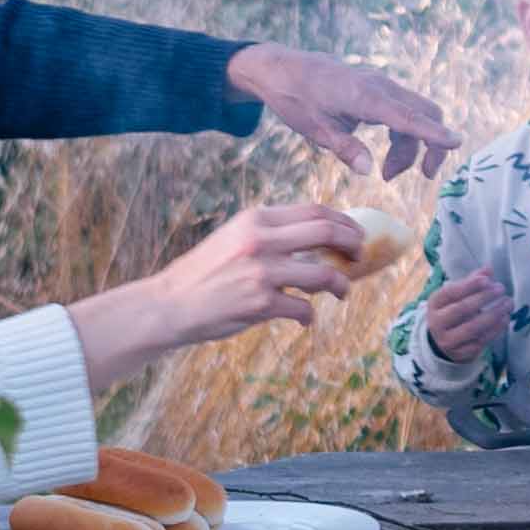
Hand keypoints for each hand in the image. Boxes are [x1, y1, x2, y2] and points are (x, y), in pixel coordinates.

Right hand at [97, 190, 386, 376]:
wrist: (170, 304)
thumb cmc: (203, 273)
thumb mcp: (235, 237)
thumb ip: (269, 233)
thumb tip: (313, 236)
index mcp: (255, 218)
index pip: (315, 210)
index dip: (344, 221)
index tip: (355, 233)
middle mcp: (261, 240)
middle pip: (327, 232)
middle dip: (352, 244)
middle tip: (359, 256)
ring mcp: (262, 272)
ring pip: (323, 274)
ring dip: (341, 285)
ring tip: (342, 292)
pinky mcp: (260, 303)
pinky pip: (303, 309)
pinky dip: (309, 315)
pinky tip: (304, 319)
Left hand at [231, 44, 454, 179]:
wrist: (281, 68)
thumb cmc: (295, 97)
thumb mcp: (314, 129)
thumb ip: (344, 148)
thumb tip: (368, 170)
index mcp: (364, 96)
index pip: (407, 117)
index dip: (433, 133)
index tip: (457, 143)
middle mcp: (379, 86)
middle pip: (424, 112)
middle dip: (430, 145)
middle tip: (419, 176)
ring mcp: (380, 85)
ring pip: (415, 114)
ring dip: (411, 145)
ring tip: (387, 172)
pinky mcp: (376, 88)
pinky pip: (402, 110)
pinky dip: (403, 133)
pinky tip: (386, 153)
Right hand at [415, 236, 518, 361]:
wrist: (442, 342)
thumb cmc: (453, 311)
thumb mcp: (456, 295)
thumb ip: (472, 281)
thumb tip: (489, 269)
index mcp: (435, 303)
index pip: (450, 293)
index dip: (469, 286)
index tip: (487, 280)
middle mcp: (437, 323)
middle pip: (461, 310)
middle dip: (483, 298)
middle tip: (501, 288)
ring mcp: (448, 341)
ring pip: (472, 328)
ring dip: (493, 315)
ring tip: (508, 304)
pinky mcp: (461, 354)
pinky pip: (480, 342)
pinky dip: (495, 330)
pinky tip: (505, 319)